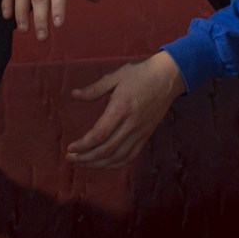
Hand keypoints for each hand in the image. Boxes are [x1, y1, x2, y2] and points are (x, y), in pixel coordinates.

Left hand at [67, 52, 185, 167]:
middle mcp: (131, 124)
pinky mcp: (146, 135)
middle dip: (86, 158)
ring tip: (84, 163)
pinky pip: (131, 155)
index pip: (99, 135)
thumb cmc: (140, 73)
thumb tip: (74, 94)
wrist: (168, 76)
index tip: (70, 148)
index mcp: (121, 108)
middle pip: (106, 150)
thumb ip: (94, 89)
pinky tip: (105, 164)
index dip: (83, 145)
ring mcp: (140, 132)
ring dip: (99, 164)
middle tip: (71, 158)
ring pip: (118, 157)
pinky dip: (116, 163)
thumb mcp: (115, 76)